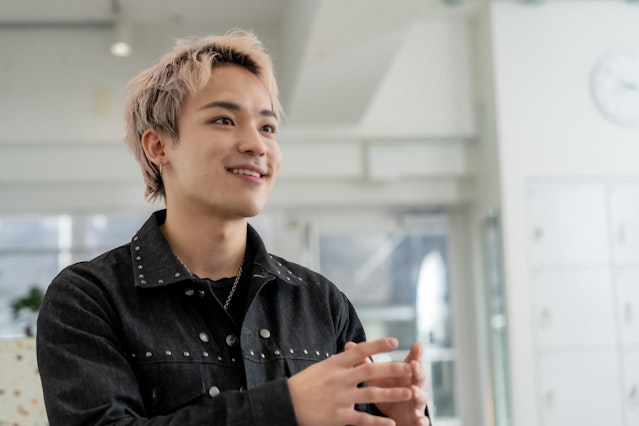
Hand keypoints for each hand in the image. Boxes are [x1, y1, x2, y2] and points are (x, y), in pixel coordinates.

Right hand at [288, 337, 413, 425]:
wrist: (286, 403)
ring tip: (409, 393)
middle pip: (370, 371)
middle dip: (391, 369)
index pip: (360, 351)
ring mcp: (340, 398)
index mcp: (335, 364)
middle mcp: (339, 379)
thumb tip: (356, 351)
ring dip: (391, 393)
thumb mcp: (321, 366)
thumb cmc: (304, 383)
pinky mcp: (338, 416)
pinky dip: (378, 422)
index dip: (378, 345)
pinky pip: (362, 419)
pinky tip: (391, 423)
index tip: (395, 342)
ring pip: (371, 394)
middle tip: (409, 368)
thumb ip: (340, 362)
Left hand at [344, 341, 429, 425]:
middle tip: (413, 365)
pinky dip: (422, 421)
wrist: (393, 419)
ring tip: (413, 391)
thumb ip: (365, 363)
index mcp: (404, 375)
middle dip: (418, 370)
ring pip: (421, 397)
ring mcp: (416, 403)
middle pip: (419, 377)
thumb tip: (349, 345)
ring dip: (418, 393)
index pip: (411, 362)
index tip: (416, 345)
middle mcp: (413, 386)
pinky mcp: (416, 419)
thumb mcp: (375, 379)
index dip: (415, 354)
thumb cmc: (385, 393)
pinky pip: (422, 420)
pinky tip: (420, 421)